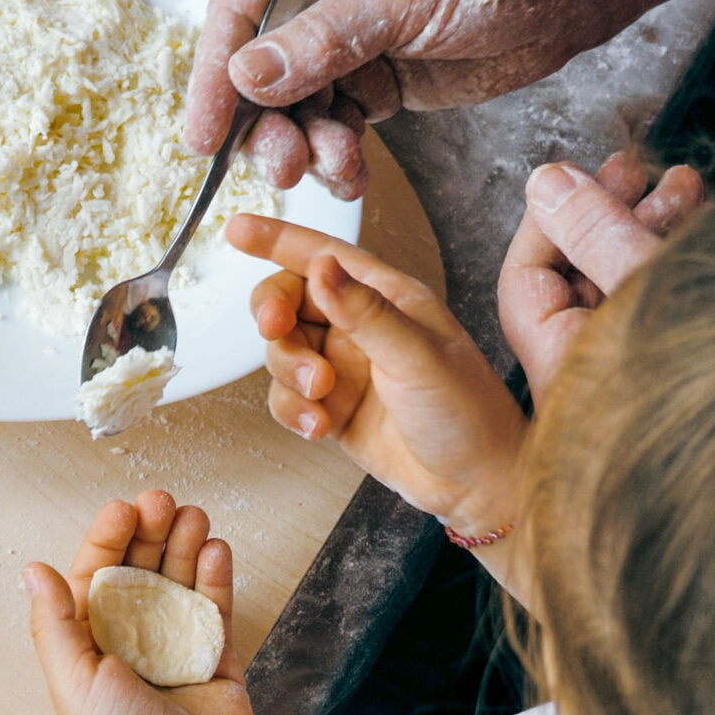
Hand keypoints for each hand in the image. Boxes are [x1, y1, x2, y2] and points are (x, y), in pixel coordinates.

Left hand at [23, 492, 254, 714]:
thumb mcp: (71, 678)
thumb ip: (54, 621)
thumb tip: (32, 570)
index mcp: (89, 642)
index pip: (96, 574)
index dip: (108, 538)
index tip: (124, 510)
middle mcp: (131, 639)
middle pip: (141, 568)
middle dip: (151, 531)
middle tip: (163, 502)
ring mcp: (174, 644)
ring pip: (180, 578)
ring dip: (185, 543)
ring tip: (193, 516)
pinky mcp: (214, 656)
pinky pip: (215, 605)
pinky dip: (217, 574)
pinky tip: (215, 546)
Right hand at [187, 0, 626, 196]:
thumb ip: (325, 37)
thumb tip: (247, 75)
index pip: (242, 5)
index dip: (215, 71)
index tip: (205, 134)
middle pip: (264, 64)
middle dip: (267, 122)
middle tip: (283, 165)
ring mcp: (358, 32)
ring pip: (303, 102)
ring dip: (307, 144)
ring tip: (329, 169)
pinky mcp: (387, 73)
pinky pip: (343, 120)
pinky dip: (341, 152)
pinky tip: (350, 171)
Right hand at [231, 214, 526, 542]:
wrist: (476, 484)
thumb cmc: (468, 412)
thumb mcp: (418, 355)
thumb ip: (365, 312)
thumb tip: (321, 267)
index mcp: (388, 297)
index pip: (324, 255)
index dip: (278, 240)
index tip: (237, 230)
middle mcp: (362, 326)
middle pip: (290, 301)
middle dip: (275, 316)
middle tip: (274, 328)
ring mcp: (345, 367)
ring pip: (284, 352)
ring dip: (290, 372)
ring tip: (321, 395)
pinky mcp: (333, 408)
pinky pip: (288, 398)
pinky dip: (292, 410)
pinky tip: (317, 426)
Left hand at [498, 153, 703, 397]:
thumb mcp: (652, 282)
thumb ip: (596, 232)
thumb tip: (546, 183)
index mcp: (565, 369)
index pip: (525, 282)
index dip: (549, 219)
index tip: (584, 175)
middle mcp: (592, 380)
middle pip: (577, 280)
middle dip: (608, 214)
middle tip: (644, 172)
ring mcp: (636, 378)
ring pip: (624, 286)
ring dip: (650, 229)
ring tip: (690, 185)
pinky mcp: (678, 375)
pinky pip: (662, 306)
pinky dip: (678, 262)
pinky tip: (709, 223)